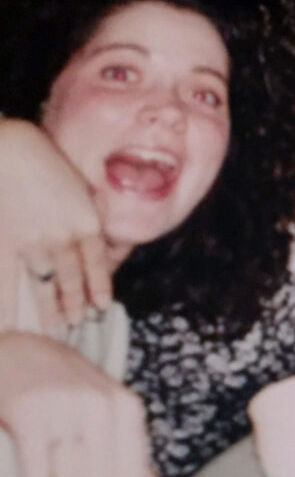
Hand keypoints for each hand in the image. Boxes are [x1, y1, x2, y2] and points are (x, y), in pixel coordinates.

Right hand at [0, 120, 111, 333]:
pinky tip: (9, 325)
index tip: (102, 306)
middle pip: (72, 278)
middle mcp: (64, 238)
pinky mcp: (6, 242)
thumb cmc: (45, 158)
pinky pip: (7, 281)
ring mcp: (34, 243)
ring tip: (55, 327)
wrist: (9, 150)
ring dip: (50, 308)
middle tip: (78, 323)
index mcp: (86, 223)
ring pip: (46, 283)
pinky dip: (8, 305)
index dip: (99, 287)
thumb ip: (89, 209)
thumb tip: (96, 229)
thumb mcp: (79, 184)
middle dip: (75, 303)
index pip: (96, 264)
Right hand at [0, 331, 157, 476]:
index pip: (134, 473)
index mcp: (126, 408)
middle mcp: (101, 405)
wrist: (15, 347)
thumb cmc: (65, 388)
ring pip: (77, 475)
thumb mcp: (103, 412)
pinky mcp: (27, 408)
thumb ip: (125, 452)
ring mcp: (64, 405)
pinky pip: (36, 463)